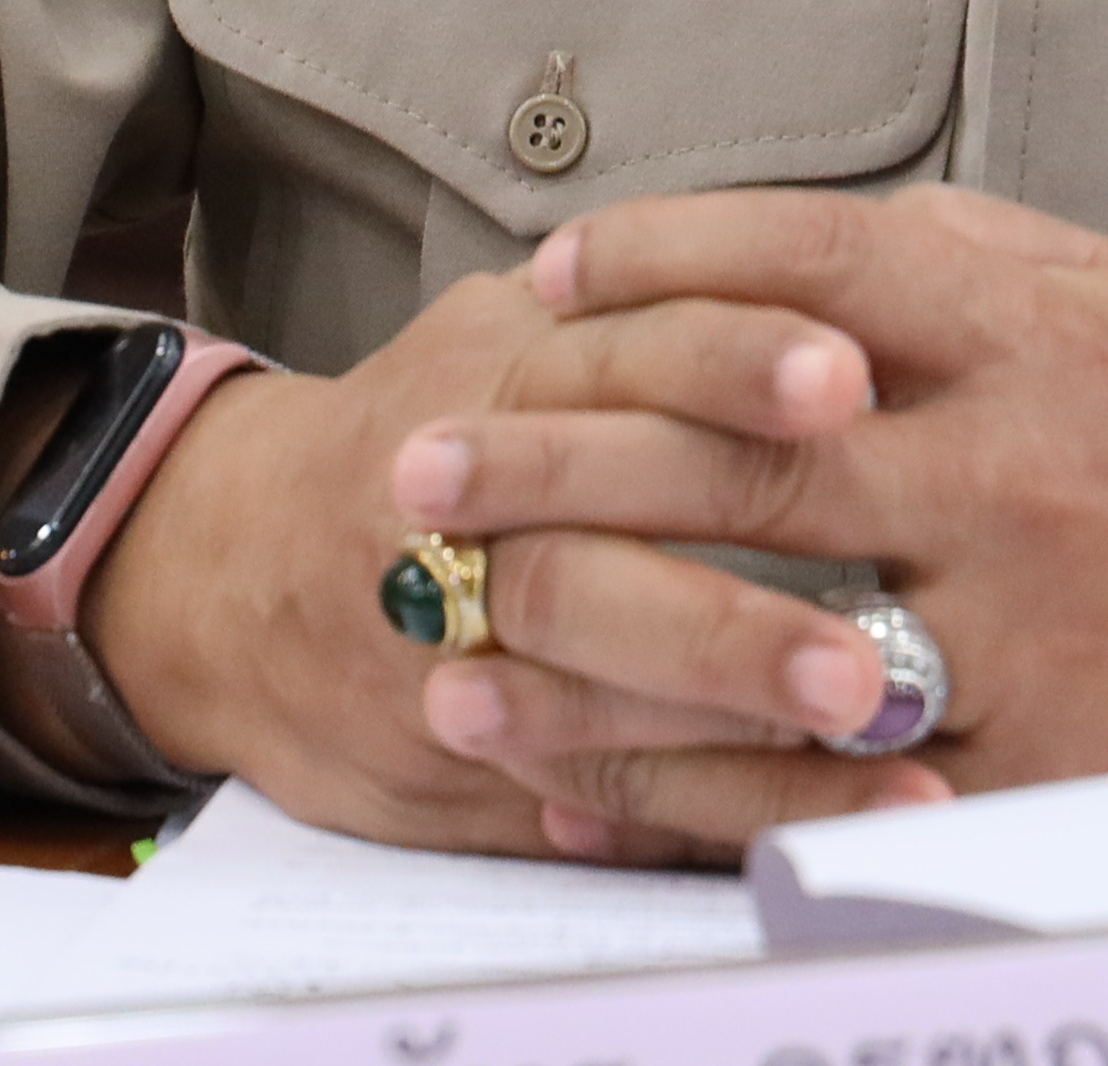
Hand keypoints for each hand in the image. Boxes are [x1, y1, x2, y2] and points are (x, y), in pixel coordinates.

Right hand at [68, 255, 936, 859]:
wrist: (224, 567)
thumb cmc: (429, 424)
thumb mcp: (512, 325)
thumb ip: (659, 304)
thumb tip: (876, 266)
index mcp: (504, 375)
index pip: (628, 355)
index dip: (734, 363)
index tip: (848, 379)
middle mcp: (467, 521)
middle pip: (597, 572)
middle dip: (730, 630)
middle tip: (865, 663)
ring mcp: (452, 658)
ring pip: (592, 713)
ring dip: (739, 747)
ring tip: (882, 762)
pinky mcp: (460, 760)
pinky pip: (593, 798)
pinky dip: (712, 819)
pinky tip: (825, 840)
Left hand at [392, 186, 1107, 850]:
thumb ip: (969, 262)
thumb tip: (806, 240)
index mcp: (1033, 336)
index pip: (812, 263)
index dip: (664, 255)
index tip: (553, 268)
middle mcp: (1010, 467)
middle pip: (735, 443)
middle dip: (555, 450)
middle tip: (421, 462)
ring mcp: (1010, 622)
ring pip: (745, 622)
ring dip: (576, 635)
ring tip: (445, 639)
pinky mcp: (1015, 760)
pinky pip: (816, 775)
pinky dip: (684, 781)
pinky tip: (576, 781)